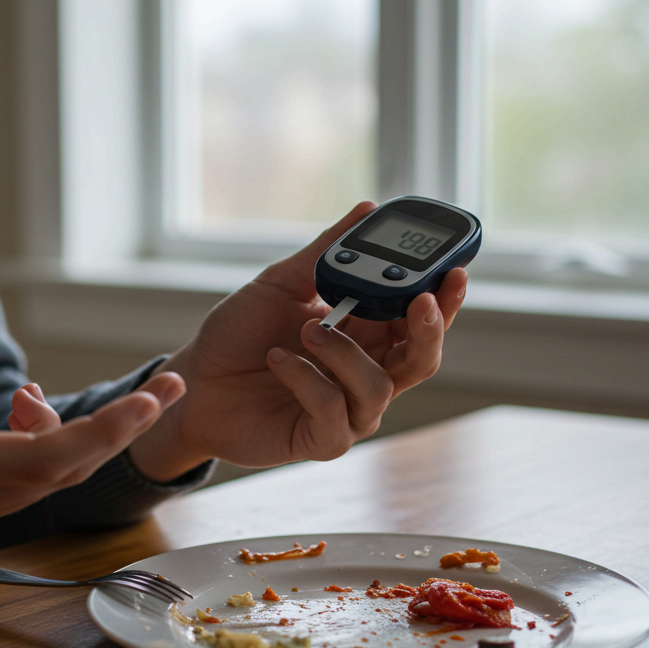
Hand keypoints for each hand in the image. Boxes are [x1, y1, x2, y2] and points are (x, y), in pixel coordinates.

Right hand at [0, 295, 184, 580]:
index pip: (36, 459)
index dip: (101, 431)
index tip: (151, 399)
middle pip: (58, 475)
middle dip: (117, 432)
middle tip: (168, 386)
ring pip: (44, 483)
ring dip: (80, 439)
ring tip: (59, 393)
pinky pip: (19, 486)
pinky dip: (44, 448)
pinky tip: (21, 410)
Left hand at [128, 201, 466, 479]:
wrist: (194, 380)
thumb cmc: (239, 334)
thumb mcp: (282, 282)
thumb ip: (326, 252)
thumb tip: (366, 208)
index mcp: (366, 334)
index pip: (420, 319)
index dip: (444, 299)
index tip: (454, 270)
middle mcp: (365, 373)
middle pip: (423, 358)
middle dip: (430, 329)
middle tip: (419, 301)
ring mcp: (347, 410)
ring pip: (380, 387)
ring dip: (344, 353)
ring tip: (307, 329)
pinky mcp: (322, 439)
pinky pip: (336, 414)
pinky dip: (308, 380)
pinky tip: (279, 360)